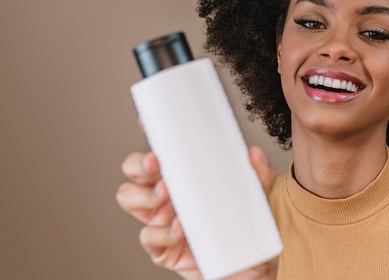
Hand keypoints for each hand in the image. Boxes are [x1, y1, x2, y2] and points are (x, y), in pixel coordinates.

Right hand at [116, 146, 278, 279]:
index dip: (149, 134)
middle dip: (139, 164)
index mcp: (183, 177)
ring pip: (130, 198)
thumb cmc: (244, 229)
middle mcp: (165, 195)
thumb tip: (253, 154)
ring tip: (167, 199)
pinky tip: (179, 229)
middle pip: (134, 171)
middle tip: (157, 165)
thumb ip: (258, 176)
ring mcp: (160, 221)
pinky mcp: (162, 249)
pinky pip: (148, 236)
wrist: (248, 268)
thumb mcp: (256, 199)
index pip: (161, 150)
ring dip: (145, 196)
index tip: (147, 122)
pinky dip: (161, 232)